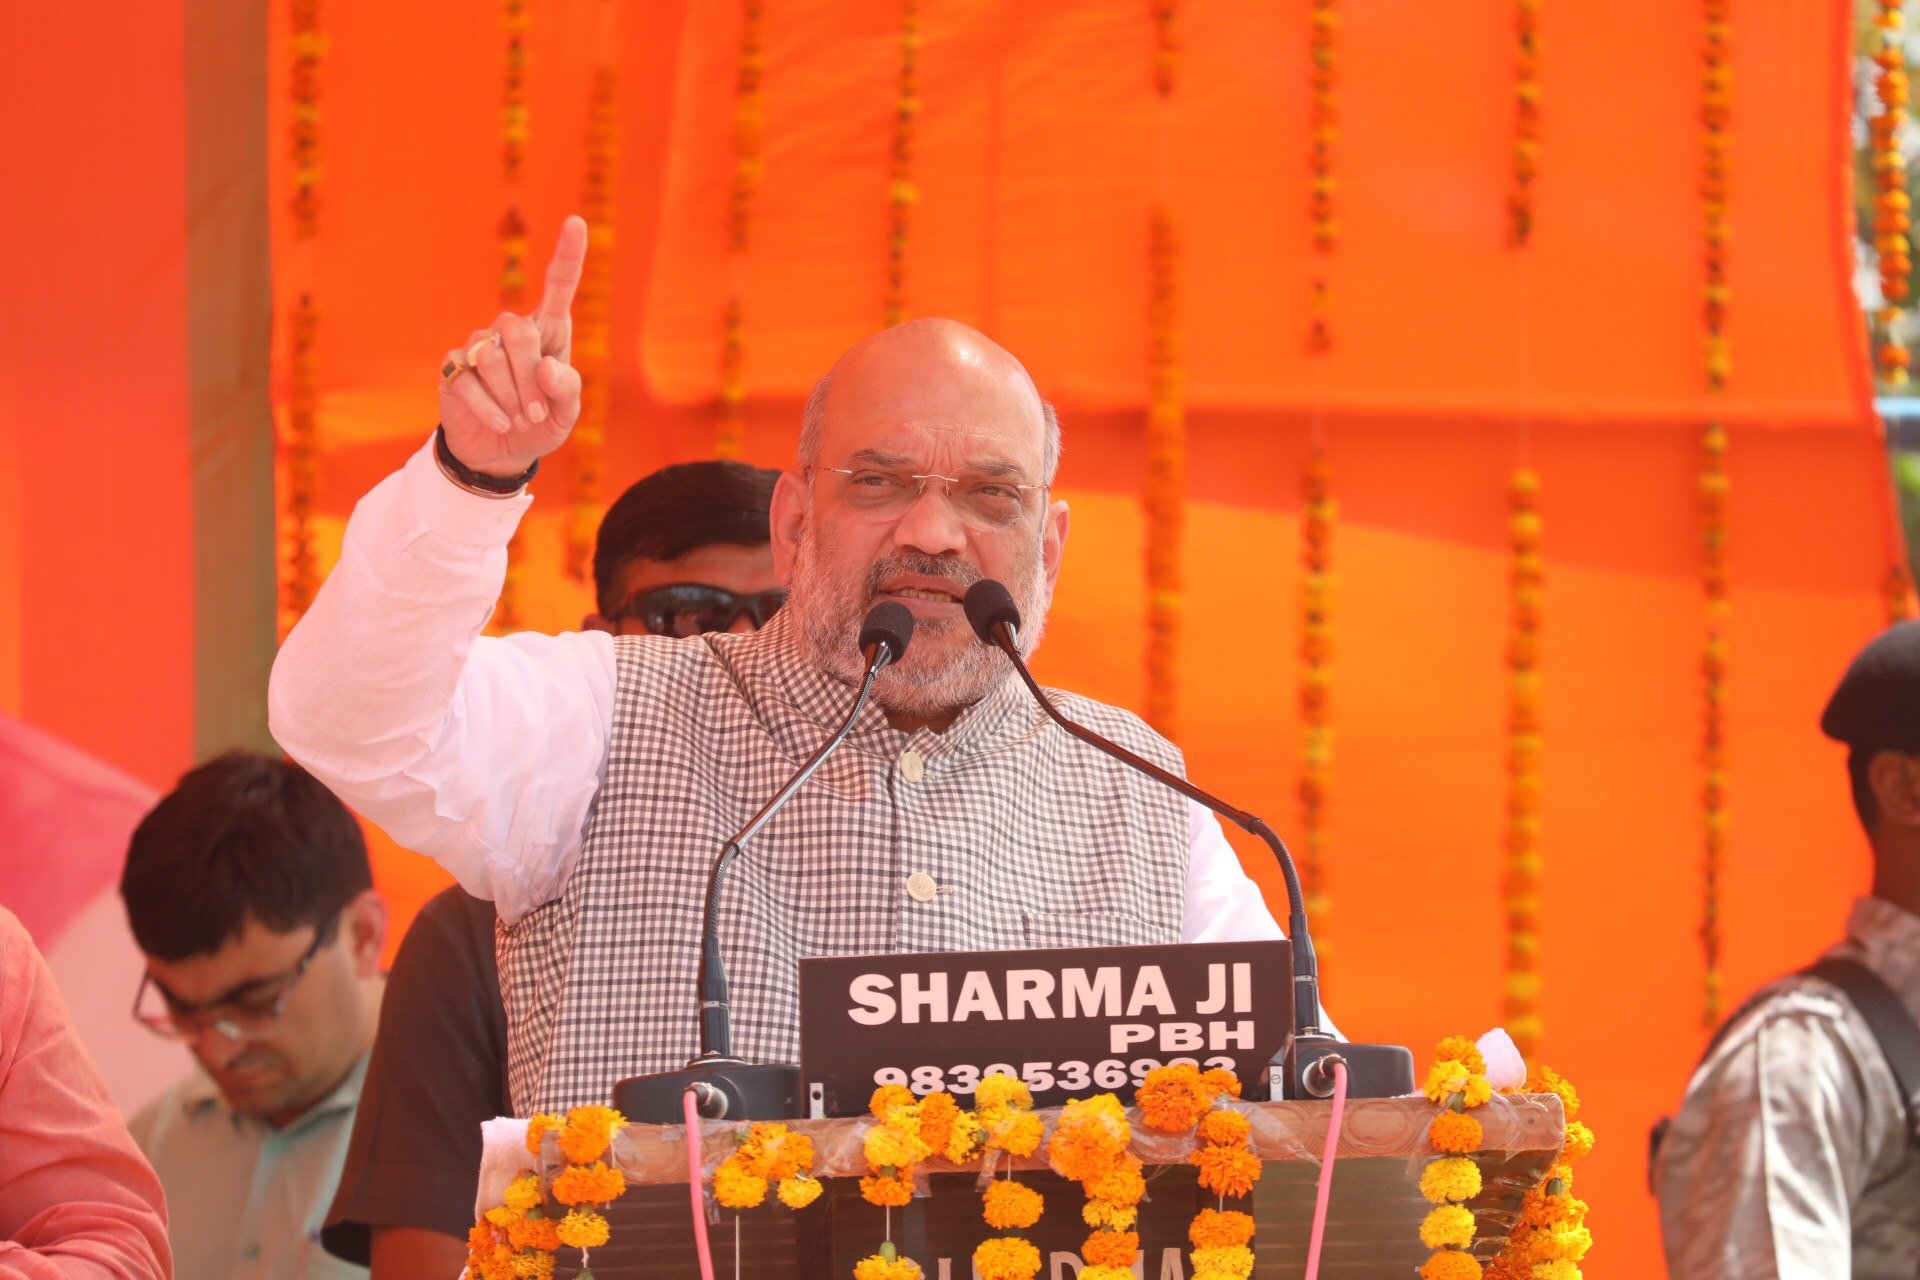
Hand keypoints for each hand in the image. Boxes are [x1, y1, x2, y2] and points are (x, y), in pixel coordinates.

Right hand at [438, 215, 587, 477]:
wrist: (500, 451)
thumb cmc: (539, 424)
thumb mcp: (565, 414)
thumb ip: (567, 391)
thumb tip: (547, 367)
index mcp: (549, 331)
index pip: (558, 287)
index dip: (567, 255)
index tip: (577, 222)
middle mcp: (512, 330)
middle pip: (518, 332)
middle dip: (529, 378)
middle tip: (536, 412)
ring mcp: (479, 345)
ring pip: (491, 357)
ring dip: (511, 396)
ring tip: (520, 419)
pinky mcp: (453, 367)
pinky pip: (470, 382)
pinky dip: (491, 409)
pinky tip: (503, 424)